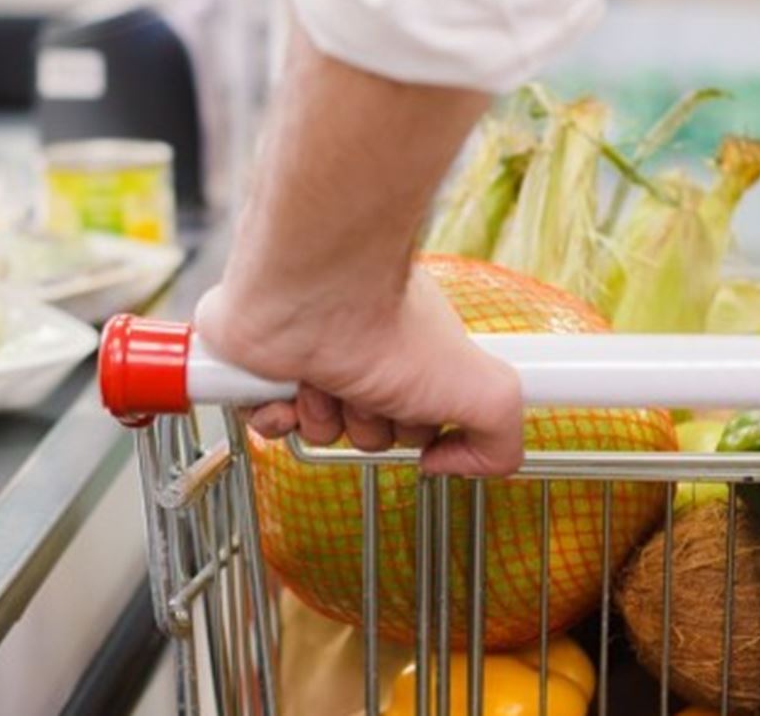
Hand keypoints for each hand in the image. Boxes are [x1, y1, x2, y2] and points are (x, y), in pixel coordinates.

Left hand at [195, 267, 525, 475]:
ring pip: (318, 432)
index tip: (416, 411)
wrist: (317, 295)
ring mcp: (309, 358)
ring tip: (326, 378)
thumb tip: (447, 464)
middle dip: (369, 425)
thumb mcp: (488, 394)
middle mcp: (362, 353)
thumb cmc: (391, 325)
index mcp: (413, 353)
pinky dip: (276, 417)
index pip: (416, 424)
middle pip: (368, 434)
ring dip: (323, 417)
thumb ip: (499, 442)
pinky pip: (266, 423)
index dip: (416, 429)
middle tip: (370, 390)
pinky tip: (288, 389)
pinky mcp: (260, 365)